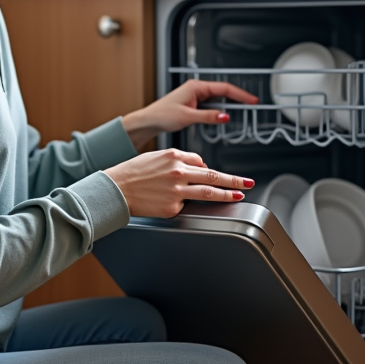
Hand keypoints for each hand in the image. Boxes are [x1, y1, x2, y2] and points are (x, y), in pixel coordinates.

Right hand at [103, 149, 254, 218]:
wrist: (116, 188)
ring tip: (240, 194)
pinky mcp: (172, 207)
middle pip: (214, 175)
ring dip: (228, 193)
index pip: (201, 161)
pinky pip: (186, 206)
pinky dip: (185, 205)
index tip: (219, 174)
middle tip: (248, 182)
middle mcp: (178, 172)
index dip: (209, 169)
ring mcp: (177, 190)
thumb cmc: (132, 172)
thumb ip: (179, 159)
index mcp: (174, 156)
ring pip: (209, 192)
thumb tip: (199, 166)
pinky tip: (175, 204)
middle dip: (234, 179)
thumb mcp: (156, 156)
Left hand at [121, 80, 258, 148]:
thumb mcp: (188, 117)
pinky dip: (219, 110)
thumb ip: (208, 117)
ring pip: (218, 99)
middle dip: (238, 98)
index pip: (224, 88)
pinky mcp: (193, 103)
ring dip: (228, 105)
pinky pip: (211, 105)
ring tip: (242, 111)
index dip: (240, 94)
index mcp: (196, 87)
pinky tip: (223, 116)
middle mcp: (197, 89)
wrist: (149, 120)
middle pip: (223, 92)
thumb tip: (225, 116)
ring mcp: (195, 96)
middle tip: (252, 105)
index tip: (252, 100)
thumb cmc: (162, 115)